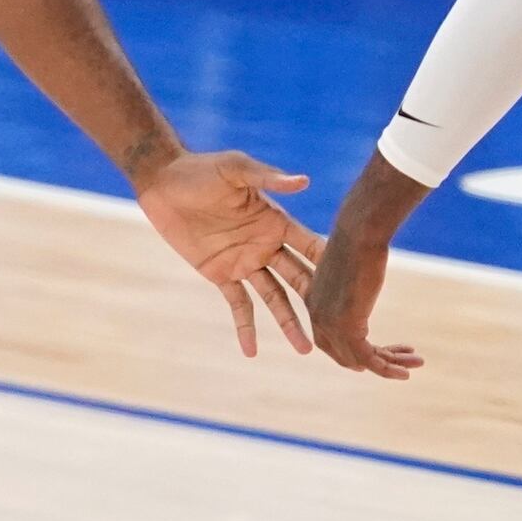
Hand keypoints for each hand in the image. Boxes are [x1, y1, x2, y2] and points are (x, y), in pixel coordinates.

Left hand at [135, 151, 323, 358]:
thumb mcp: (235, 169)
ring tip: (306, 350)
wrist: (164, 182)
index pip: (310, 247)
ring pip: (274, 298)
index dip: (330, 265)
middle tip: (342, 329)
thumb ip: (267, 177)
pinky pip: (237, 304)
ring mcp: (244, 261)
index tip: (357, 286)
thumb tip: (303, 181)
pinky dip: (244, 327)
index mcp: (276, 221)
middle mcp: (266, 245)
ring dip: (289, 323)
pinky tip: (250, 352)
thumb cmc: (202, 169)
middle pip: (299, 278)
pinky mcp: (220, 273)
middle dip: (318, 302)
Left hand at [300, 214, 424, 380]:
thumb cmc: (359, 241)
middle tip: (402, 359)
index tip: (383, 349)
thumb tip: (361, 292)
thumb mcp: (352, 268)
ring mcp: (329, 323)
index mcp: (312, 300)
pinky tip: (407, 372)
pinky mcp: (346, 326)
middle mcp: (316, 315)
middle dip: (375, 360)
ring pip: (358, 360)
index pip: (330, 341)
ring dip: (389, 366)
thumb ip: (351, 286)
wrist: (359, 232)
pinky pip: (369, 359)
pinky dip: (388, 369)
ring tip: (416, 362)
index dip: (357, 350)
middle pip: (343, 355)